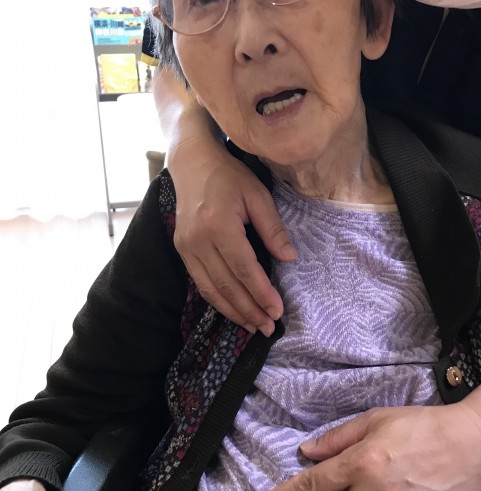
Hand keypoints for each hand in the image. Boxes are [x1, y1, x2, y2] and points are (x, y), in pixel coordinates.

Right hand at [172, 140, 296, 334]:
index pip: (244, 268)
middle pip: (226, 284)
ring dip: (233, 311)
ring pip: (210, 289)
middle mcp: (198, 240)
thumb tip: (290, 258)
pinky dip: (217, 300)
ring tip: (253, 326)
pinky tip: (233, 310)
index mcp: (219, 225)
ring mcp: (186, 247)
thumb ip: (273, 228)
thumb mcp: (257, 195)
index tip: (277, 310)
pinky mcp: (182, 250)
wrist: (192, 164)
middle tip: (268, 327)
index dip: (261, 292)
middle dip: (249, 309)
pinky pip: (200, 282)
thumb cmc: (229, 176)